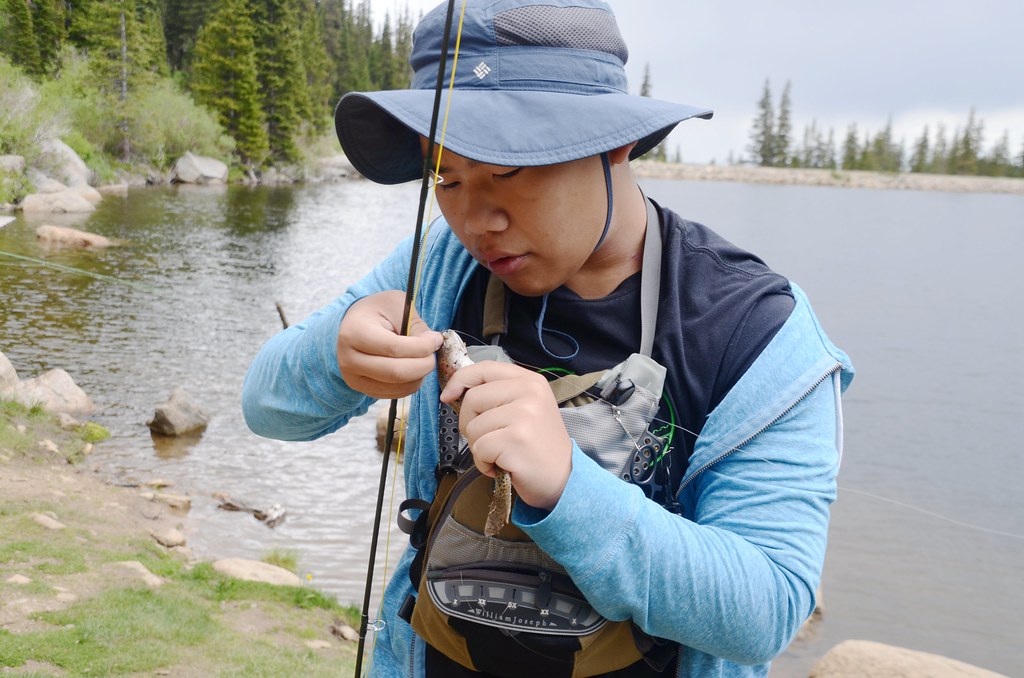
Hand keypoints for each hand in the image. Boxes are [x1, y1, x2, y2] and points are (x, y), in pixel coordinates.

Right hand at [337, 291, 442, 398]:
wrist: (355, 324)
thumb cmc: (378, 311)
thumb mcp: (397, 306)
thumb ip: (416, 326)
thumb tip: (433, 344)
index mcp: (354, 333)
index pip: (393, 348)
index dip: (421, 347)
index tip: (435, 340)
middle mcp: (349, 360)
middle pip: (396, 372)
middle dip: (424, 364)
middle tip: (434, 354)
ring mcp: (354, 379)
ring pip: (398, 387)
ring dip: (420, 375)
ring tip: (424, 359)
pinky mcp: (363, 390)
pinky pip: (396, 394)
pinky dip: (412, 383)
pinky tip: (414, 368)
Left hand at [440, 361, 571, 510]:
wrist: (563, 479)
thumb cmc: (537, 446)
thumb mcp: (526, 409)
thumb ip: (498, 394)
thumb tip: (454, 391)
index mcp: (530, 381)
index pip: (484, 369)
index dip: (459, 380)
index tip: (448, 396)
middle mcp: (530, 392)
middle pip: (473, 399)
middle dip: (470, 423)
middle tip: (488, 439)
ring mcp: (524, 415)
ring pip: (474, 427)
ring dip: (479, 448)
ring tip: (501, 454)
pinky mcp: (516, 439)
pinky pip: (479, 448)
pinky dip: (484, 463)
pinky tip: (502, 465)